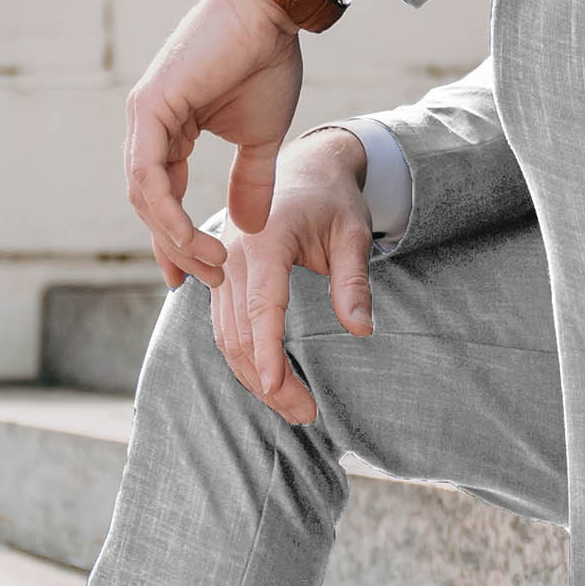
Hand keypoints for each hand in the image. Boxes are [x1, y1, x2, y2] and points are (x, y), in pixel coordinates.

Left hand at [124, 0, 304, 288]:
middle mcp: (148, 125)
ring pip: (145, 195)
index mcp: (168, 130)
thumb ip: (251, 181)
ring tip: (210, 263)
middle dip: (177, 247)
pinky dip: (167, 212)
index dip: (174, 240)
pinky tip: (191, 236)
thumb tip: (249, 226)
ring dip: (174, 237)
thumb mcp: (261, 138)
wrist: (271, 13)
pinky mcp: (149, 107)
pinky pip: (148, 175)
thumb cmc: (266, 61)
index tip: (195, 277)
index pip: (160, 197)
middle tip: (209, 279)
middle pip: (149, 203)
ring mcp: (144, 116)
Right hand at [210, 128, 375, 424]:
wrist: (305, 170)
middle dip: (268, 379)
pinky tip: (267, 383)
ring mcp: (223, 267)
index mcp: (265, 238)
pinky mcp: (222, 279)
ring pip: (226, 334)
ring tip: (292, 409)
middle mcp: (234, 254)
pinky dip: (242, 358)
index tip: (279, 388)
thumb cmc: (333, 201)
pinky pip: (224, 326)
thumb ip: (354, 281)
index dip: (267, 350)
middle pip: (240, 329)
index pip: (263, 304)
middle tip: (306, 415)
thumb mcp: (353, 234)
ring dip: (253, 376)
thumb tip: (361, 329)